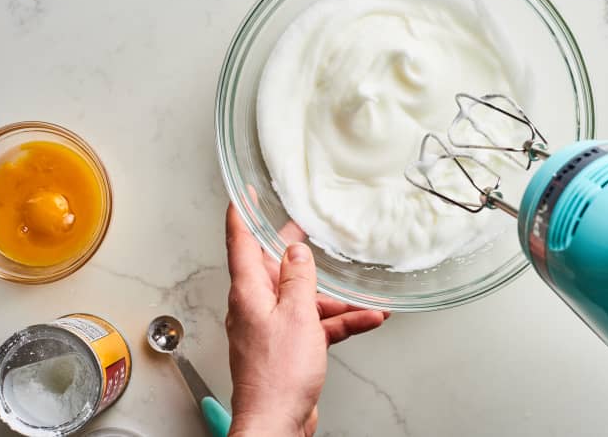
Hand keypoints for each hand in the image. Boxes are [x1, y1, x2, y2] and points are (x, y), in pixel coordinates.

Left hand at [225, 199, 387, 436]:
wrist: (277, 421)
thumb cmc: (277, 376)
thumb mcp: (297, 315)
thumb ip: (298, 279)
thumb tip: (296, 253)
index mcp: (248, 292)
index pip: (240, 242)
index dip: (242, 214)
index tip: (245, 194)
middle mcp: (256, 306)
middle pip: (275, 267)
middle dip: (295, 251)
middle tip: (306, 229)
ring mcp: (273, 327)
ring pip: (303, 299)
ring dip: (333, 297)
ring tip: (363, 294)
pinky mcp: (289, 347)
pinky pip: (316, 325)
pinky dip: (340, 321)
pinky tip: (367, 318)